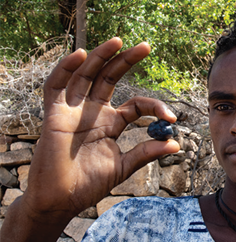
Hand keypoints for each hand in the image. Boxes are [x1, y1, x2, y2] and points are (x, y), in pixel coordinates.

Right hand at [24, 38, 179, 222]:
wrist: (61, 200)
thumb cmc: (89, 184)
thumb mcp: (123, 166)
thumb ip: (146, 153)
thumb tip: (175, 144)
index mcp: (111, 123)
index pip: (136, 105)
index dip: (155, 107)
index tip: (172, 118)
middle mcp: (93, 112)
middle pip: (110, 79)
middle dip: (126, 61)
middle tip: (146, 46)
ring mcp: (73, 111)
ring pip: (85, 76)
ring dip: (99, 57)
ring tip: (118, 41)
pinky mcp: (54, 115)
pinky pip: (56, 87)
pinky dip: (65, 70)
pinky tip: (80, 56)